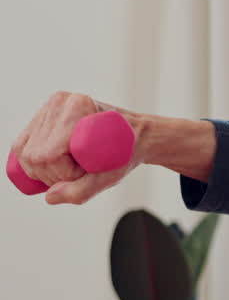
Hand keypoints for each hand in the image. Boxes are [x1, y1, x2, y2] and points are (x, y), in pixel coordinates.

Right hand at [11, 92, 138, 204]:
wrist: (136, 135)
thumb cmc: (126, 152)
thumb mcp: (110, 176)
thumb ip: (81, 191)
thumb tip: (49, 197)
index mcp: (78, 107)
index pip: (49, 156)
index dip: (65, 174)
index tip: (87, 172)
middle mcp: (60, 103)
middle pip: (34, 155)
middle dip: (55, 174)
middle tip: (81, 171)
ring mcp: (49, 107)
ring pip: (25, 152)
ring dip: (45, 170)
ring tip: (72, 165)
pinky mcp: (42, 116)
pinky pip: (21, 146)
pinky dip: (34, 162)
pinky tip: (54, 163)